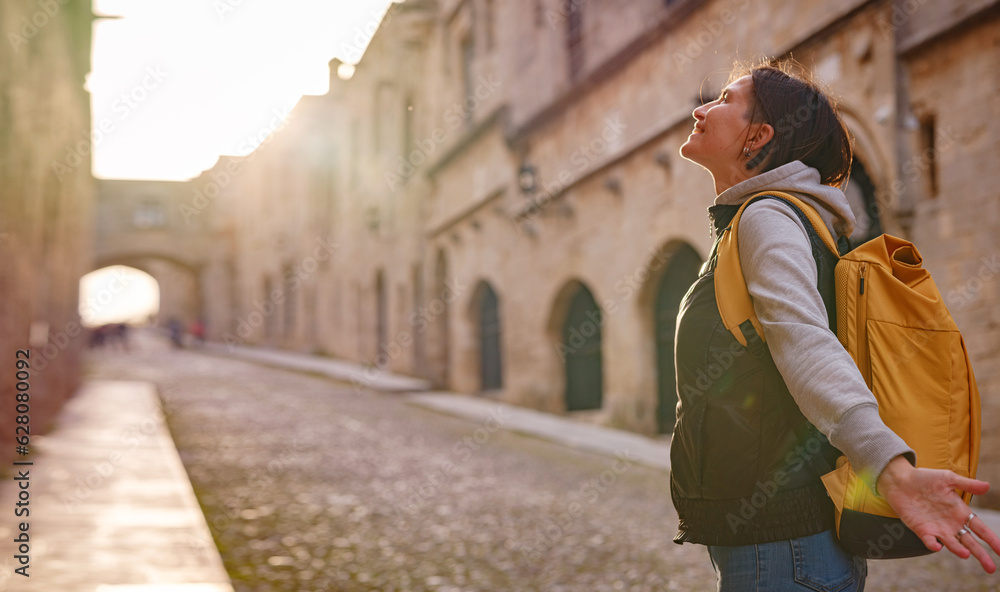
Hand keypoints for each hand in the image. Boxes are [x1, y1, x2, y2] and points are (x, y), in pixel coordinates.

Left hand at [877, 455, 999, 572]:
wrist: (900, 480)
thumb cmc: (925, 478)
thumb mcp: (948, 478)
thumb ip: (967, 484)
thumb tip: (987, 486)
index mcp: (960, 512)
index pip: (980, 529)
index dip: (991, 539)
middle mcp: (951, 523)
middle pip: (969, 542)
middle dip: (980, 554)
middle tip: (990, 568)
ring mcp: (936, 528)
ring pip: (952, 543)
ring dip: (958, 550)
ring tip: (966, 555)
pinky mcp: (921, 529)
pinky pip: (928, 540)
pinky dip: (933, 544)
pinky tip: (937, 546)